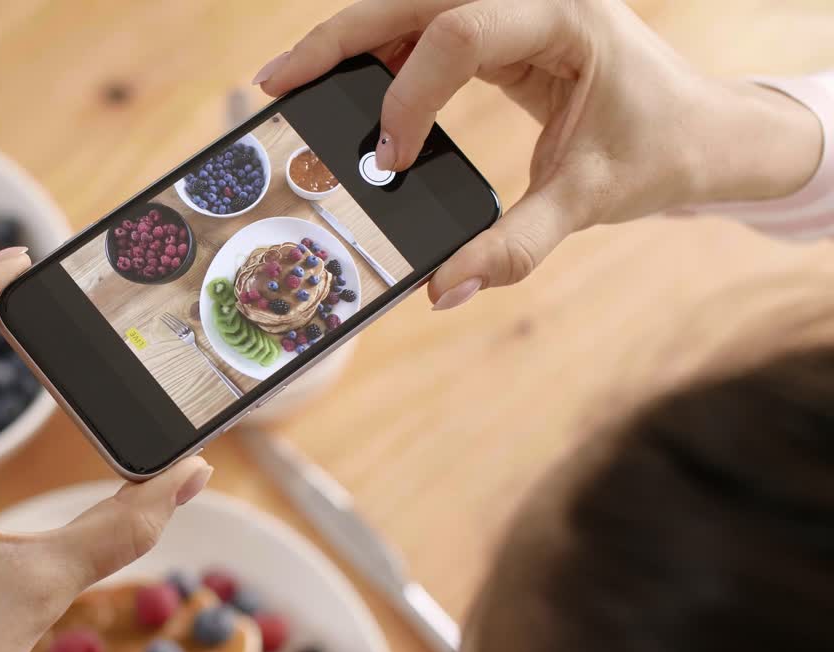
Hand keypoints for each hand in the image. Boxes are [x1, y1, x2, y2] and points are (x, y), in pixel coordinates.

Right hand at [255, 0, 822, 308]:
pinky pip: (427, 31)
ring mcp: (516, 8)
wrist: (706, 132)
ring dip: (352, 42)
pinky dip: (382, 57)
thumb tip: (442, 291)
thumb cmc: (662, 152)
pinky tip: (348, 90)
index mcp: (565, 16)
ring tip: (294, 84)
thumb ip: (515, 247)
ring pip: (412, 6)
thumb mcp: (590, 202)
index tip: (387, 159)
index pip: (461, 34)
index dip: (409, 94)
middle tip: (277, 81)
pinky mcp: (503, 30)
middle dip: (341, 38)